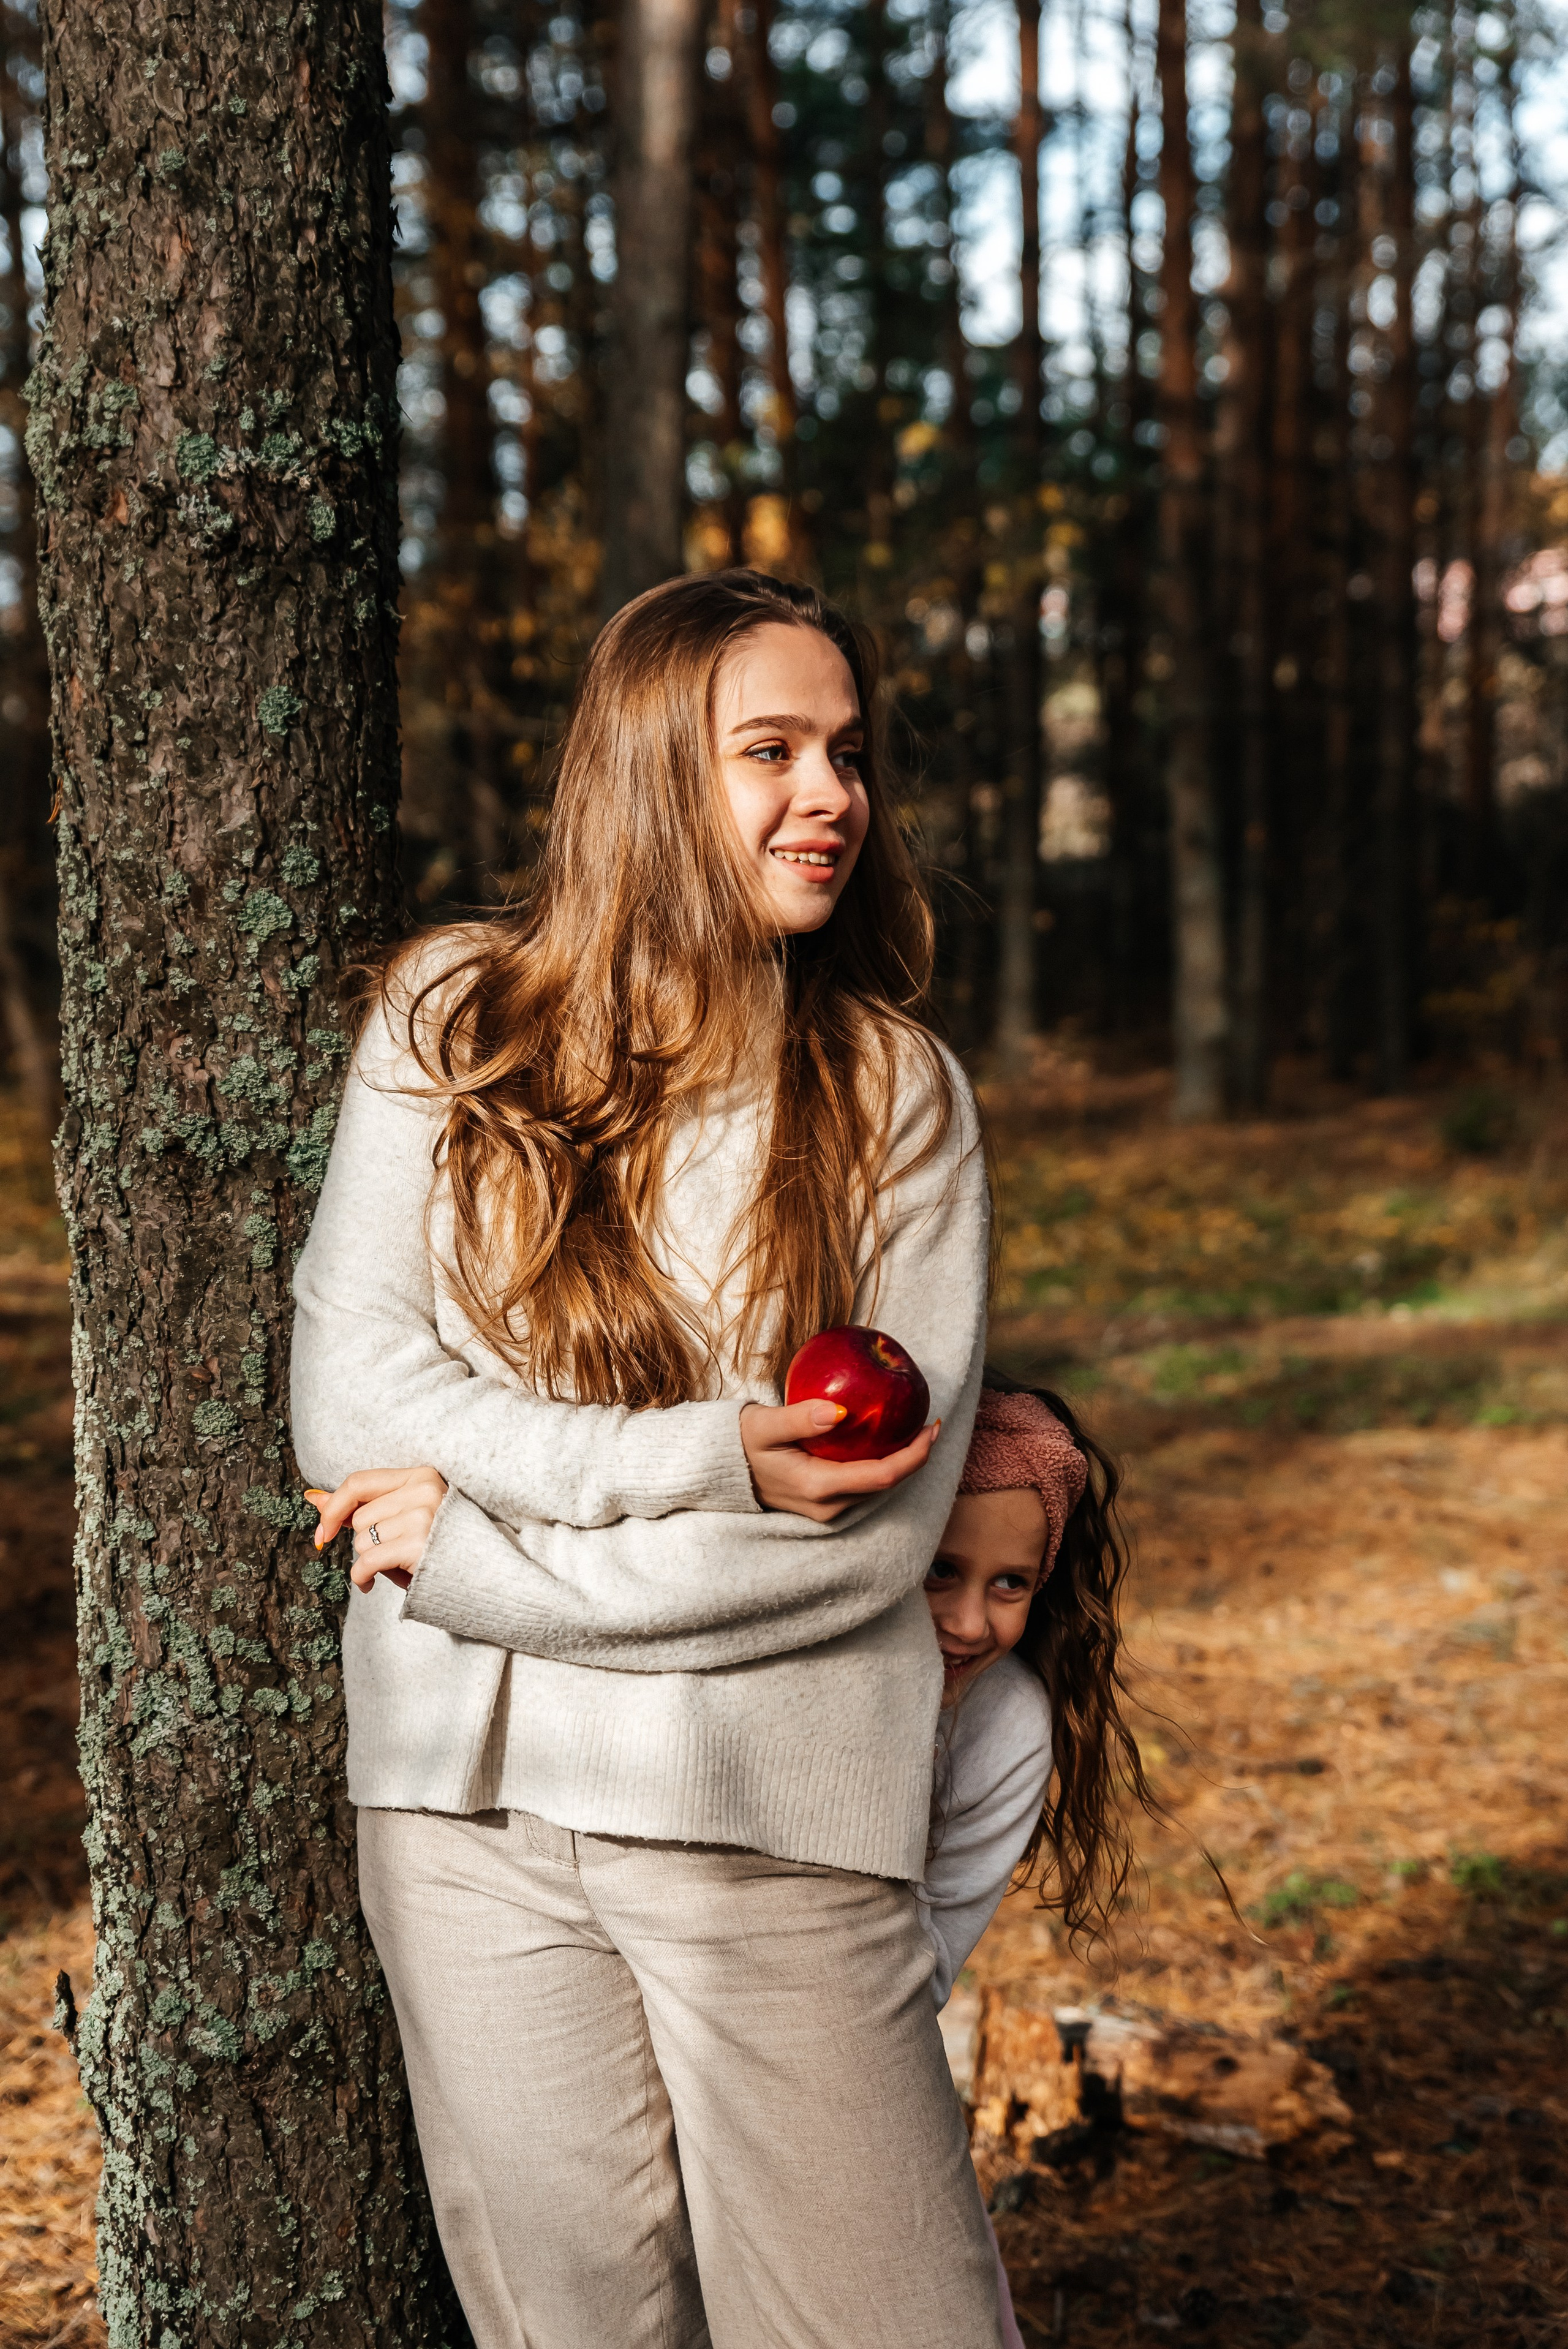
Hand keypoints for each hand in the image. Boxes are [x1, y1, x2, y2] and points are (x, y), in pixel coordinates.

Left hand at [305, 1466, 449, 1592]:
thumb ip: (359, 1506)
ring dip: (368, 1559)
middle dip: (364, 1541)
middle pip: (359, 1517)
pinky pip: (366, 1562)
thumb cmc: (435, 1547)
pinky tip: (370, 1583)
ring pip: (361, 1540)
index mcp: (421, 1476)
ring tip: (395, 1564)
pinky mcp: (418, 1545)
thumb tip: (313, 1497)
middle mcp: (423, 1490)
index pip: (359, 1482)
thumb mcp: (401, 1518)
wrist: (481, 1577)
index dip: (333, 1508)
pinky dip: (361, 1577)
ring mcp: (423, 1516)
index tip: (322, 1534)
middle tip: (390, 1552)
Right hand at [739, 1401, 940, 1522]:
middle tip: (930, 1422)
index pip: (883, 1476)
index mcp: (818, 1487)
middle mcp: (828, 1507)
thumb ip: (800, 1419)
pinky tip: (885, 1442)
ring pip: (876, 1488)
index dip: (915, 1454)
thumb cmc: (738, 1443)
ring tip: (914, 1429)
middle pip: (886, 1484)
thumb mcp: (764, 1426)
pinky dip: (880, 1465)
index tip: (932, 1426)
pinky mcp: (823, 1505)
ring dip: (899, 1461)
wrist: (717, 1470)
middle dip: (914, 1456)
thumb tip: (838, 1411)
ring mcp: (826, 1510)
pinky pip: (863, 1486)